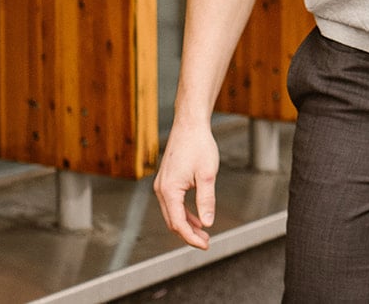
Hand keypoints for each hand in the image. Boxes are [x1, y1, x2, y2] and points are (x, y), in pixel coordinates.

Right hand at [153, 121, 220, 248]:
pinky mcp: (166, 180)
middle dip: (189, 234)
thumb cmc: (198, 146)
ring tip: (203, 233)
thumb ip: (206, 201)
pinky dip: (184, 213)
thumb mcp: (207, 175)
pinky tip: (197, 217)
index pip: (178, 223)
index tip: (205, 244)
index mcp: (169, 191)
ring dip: (187, 224)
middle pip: (172, 221)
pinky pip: (173, 203)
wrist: (189, 124)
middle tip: (206, 242)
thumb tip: (207, 223)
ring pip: (172, 213)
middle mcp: (161, 189)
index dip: (191, 237)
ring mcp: (162, 185)